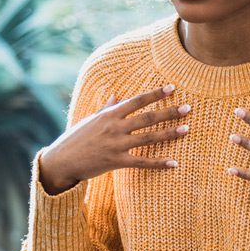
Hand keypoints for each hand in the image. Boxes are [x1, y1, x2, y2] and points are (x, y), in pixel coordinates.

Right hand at [38, 85, 189, 192]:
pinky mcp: (116, 162)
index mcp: (110, 114)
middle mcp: (115, 127)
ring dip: (169, 133)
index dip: (155, 94)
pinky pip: (142, 162)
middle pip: (147, 117)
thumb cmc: (76, 138)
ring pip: (148, 137)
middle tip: (188, 108)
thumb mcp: (91, 120)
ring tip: (186, 129)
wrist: (61, 161)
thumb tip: (116, 96)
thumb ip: (107, 108)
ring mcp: (116, 145)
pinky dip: (159, 162)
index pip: (137, 100)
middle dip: (169, 112)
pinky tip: (174, 162)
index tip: (172, 88)